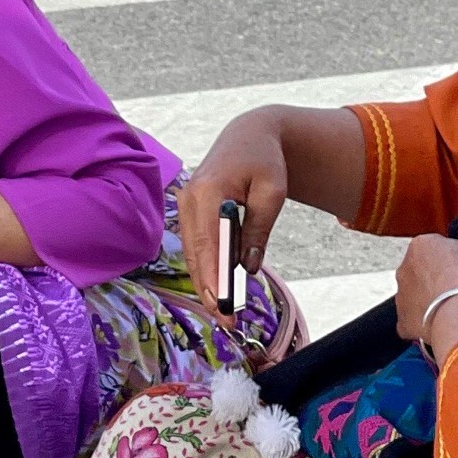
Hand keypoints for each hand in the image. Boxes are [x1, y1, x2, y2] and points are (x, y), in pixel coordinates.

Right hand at [177, 109, 292, 314]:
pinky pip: (194, 247)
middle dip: (209, 289)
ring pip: (192, 255)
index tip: (222, 305)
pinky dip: (204, 269)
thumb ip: (258, 230)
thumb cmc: (265, 162)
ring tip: (223, 313)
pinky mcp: (187, 212)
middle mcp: (188, 198)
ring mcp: (184, 205)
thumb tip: (248, 269)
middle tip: (226, 321)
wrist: (248, 136)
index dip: (212, 277)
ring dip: (205, 284)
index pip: (208, 243)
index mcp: (209, 190)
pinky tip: (216, 290)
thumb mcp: (272, 193)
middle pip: (195, 254)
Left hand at [394, 235, 457, 346]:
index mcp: (421, 244)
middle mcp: (404, 268)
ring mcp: (400, 296)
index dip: (451, 259)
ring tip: (450, 309)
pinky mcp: (402, 321)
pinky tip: (440, 326)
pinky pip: (412, 322)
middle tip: (456, 290)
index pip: (434, 248)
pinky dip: (423, 324)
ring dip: (429, 301)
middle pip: (420, 272)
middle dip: (435, 280)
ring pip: (414, 297)